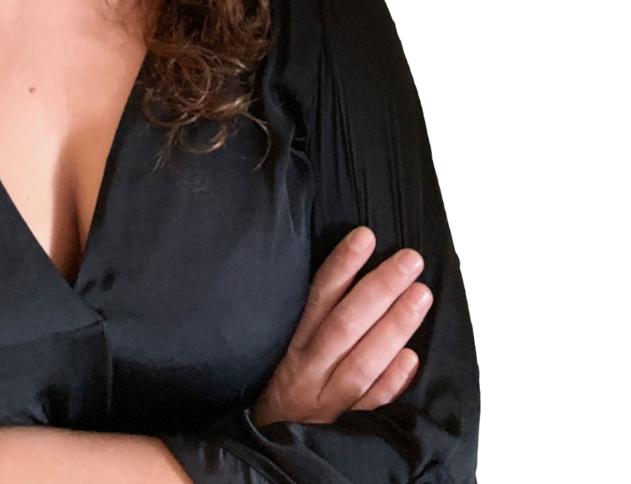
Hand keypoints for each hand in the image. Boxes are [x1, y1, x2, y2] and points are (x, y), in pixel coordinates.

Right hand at [250, 226, 431, 427]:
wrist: (263, 447)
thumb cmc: (282, 388)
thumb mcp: (286, 349)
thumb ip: (316, 320)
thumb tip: (350, 277)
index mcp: (293, 344)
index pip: (319, 296)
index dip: (342, 265)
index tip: (366, 236)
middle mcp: (307, 369)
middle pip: (345, 324)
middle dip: (379, 289)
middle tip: (410, 260)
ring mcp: (325, 400)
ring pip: (361, 361)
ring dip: (393, 327)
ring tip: (421, 295)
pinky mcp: (341, 429)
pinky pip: (367, 405)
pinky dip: (389, 382)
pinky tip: (412, 359)